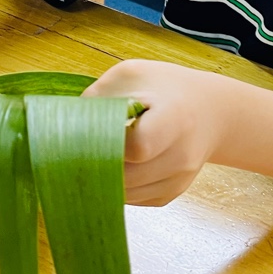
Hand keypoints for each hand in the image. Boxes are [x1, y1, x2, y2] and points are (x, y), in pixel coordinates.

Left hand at [84, 60, 237, 206]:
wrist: (209, 111)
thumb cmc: (166, 88)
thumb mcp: (132, 75)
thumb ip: (99, 98)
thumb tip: (63, 126)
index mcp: (174, 119)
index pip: (137, 146)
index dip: (108, 142)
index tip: (92, 129)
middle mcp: (181, 157)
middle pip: (125, 177)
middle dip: (95, 164)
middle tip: (73, 148)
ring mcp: (177, 181)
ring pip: (123, 194)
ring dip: (101, 178)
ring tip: (92, 152)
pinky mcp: (169, 195)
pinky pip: (131, 198)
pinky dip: (116, 184)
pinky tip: (114, 162)